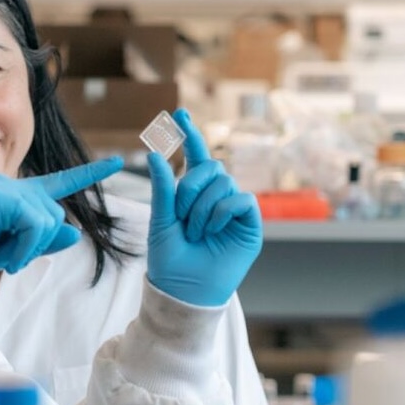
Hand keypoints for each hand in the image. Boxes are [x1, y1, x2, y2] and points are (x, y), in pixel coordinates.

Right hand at [0, 156, 123, 276]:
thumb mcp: (17, 251)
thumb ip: (46, 241)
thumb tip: (75, 232)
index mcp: (18, 195)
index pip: (60, 182)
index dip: (90, 173)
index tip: (117, 162)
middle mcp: (11, 184)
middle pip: (56, 214)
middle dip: (41, 243)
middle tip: (13, 256)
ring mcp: (3, 187)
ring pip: (48, 220)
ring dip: (31, 248)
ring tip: (6, 256)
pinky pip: (34, 225)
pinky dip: (25, 248)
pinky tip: (7, 258)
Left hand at [145, 109, 262, 306]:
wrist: (183, 291)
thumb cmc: (170, 260)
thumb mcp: (160, 220)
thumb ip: (162, 188)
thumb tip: (155, 154)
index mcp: (193, 194)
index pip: (196, 157)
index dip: (191, 135)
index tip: (179, 114)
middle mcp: (216, 198)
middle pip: (211, 167)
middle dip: (191, 186)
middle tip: (181, 214)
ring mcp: (234, 210)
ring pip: (224, 183)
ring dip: (204, 206)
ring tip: (196, 232)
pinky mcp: (249, 224)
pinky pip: (241, 199)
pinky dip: (223, 210)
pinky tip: (213, 229)